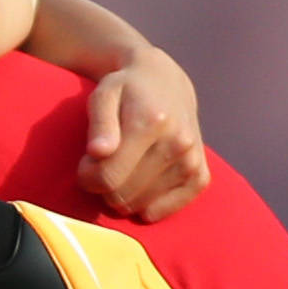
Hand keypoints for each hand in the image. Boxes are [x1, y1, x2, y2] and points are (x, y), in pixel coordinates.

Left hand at [74, 53, 209, 217]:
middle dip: (104, 187)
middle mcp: (177, 143)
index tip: (86, 164)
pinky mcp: (202, 173)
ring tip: (124, 170)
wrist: (165, 82)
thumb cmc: (126, 91)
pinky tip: (143, 194)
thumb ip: (99, 124)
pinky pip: (176, 205)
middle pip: (123, 195)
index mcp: (150, 123)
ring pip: (143, 205)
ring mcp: (192, 160)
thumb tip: (99, 151)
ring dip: (126, 195)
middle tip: (105, 166)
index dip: (87, 178)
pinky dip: (155, 206)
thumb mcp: (103, 96)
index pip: (106, 177)